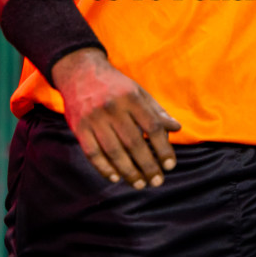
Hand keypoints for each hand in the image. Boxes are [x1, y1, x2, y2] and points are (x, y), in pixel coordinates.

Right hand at [50, 48, 180, 188]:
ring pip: (114, 151)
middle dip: (148, 165)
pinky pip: (93, 153)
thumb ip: (156, 111)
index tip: (170, 165)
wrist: (79, 72)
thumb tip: (176, 128)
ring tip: (140, 184)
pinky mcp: (79, 127)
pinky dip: (104, 168)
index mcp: (131, 97)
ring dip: (129, 171)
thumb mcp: (137, 91)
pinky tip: (116, 177)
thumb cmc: (115, 85)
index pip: (152, 127)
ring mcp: (94, 118)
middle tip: (157, 182)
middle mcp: (113, 108)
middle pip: (134, 142)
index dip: (163, 148)